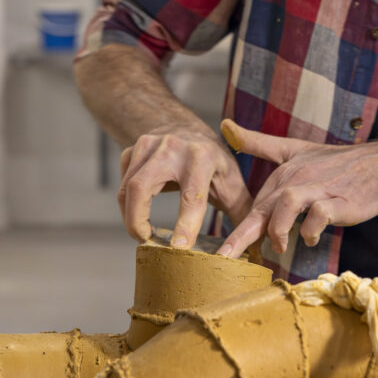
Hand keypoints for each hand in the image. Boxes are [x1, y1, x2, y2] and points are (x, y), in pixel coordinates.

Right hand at [118, 123, 251, 247]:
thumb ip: (241, 211)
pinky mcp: (132, 151)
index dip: (186, 223)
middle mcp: (172, 148)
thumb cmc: (212, 161)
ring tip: (142, 234)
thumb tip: (254, 245)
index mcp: (202, 157)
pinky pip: (122, 184)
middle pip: (142, 187)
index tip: (179, 248)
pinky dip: (126, 205)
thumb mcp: (230, 181)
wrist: (187, 129)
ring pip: (127, 187)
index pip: (191, 195)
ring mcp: (148, 147)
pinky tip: (138, 216)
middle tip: (146, 242)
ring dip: (130, 216)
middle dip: (138, 219)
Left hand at [218, 119, 377, 258]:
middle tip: (225, 258)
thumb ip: (259, 143)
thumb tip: (225, 125)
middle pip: (262, 208)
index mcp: (284, 172)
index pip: (256, 203)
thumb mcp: (295, 149)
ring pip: (286, 205)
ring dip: (278, 229)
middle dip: (241, 236)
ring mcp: (318, 189)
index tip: (221, 252)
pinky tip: (311, 238)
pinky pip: (318, 216)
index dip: (239, 229)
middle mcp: (297, 178)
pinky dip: (311, 230)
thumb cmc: (338, 164)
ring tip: (279, 246)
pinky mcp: (338, 201)